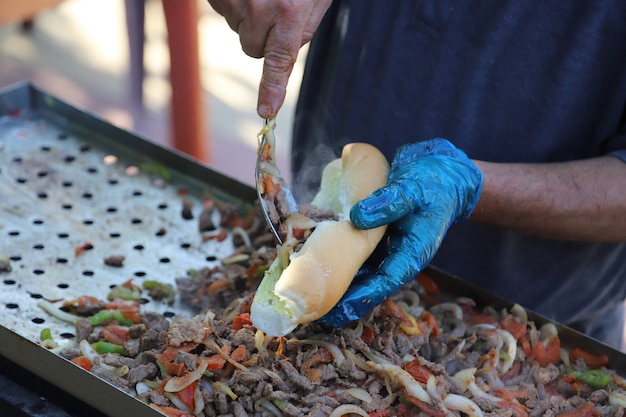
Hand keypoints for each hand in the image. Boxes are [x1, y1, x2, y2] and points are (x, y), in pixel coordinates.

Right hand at [207, 0, 331, 117]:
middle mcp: (258, 8)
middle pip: (252, 48)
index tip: (266, 112)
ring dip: (248, 14)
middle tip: (276, 5)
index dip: (272, 89)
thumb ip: (302, 29)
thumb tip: (282, 58)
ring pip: (237, 29)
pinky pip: (222, 9)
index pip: (278, 62)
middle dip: (263, 35)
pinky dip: (234, 1)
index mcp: (289, 11)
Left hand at [317, 138, 482, 326]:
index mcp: (412, 252)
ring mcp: (385, 248)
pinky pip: (353, 254)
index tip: (339, 308)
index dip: (362, 297)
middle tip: (313, 310)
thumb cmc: (432, 183)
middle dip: (342, 299)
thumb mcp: (413, 189)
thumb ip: (390, 202)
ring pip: (359, 272)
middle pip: (368, 284)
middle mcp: (397, 255)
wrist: (441, 172)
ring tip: (308, 292)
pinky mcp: (375, 238)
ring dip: (336, 282)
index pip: (386, 282)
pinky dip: (336, 259)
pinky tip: (314, 261)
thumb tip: (357, 217)